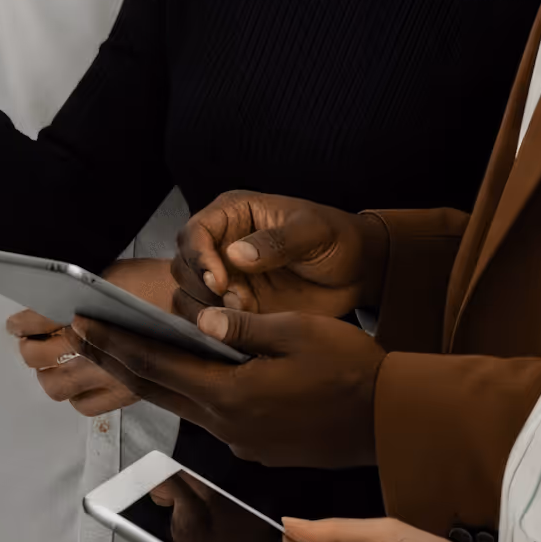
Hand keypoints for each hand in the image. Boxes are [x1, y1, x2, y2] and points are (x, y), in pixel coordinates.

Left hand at [5, 256, 165, 417]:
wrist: (200, 305)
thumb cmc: (159, 283)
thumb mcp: (113, 273)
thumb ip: (80, 291)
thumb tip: (54, 300)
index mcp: (88, 309)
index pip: (35, 321)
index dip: (20, 324)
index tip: (16, 325)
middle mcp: (94, 345)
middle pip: (37, 357)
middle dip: (29, 349)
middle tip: (31, 343)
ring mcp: (108, 374)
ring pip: (56, 385)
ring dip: (47, 374)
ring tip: (51, 365)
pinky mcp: (125, 393)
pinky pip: (85, 406)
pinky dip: (75, 396)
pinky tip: (79, 382)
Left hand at [69, 302, 383, 466]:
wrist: (391, 421)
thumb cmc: (351, 369)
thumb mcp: (297, 331)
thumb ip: (243, 326)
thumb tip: (200, 319)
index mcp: (231, 393)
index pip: (157, 365)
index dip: (116, 343)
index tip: (84, 323)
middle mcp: (228, 423)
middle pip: (158, 389)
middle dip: (118, 360)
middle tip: (85, 336)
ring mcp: (243, 440)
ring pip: (184, 405)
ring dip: (154, 378)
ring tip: (127, 352)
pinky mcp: (260, 447)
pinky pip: (215, 417)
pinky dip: (193, 393)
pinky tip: (193, 375)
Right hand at [171, 192, 388, 320]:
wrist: (356, 272)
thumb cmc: (336, 238)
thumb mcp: (313, 232)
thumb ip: (276, 241)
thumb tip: (236, 253)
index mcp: (233, 214)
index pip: (194, 232)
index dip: (199, 257)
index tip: (221, 280)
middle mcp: (222, 244)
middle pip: (184, 265)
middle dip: (201, 287)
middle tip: (234, 301)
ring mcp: (227, 277)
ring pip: (189, 294)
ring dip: (208, 309)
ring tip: (243, 313)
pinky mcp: (236, 305)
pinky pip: (210, 318)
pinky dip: (219, 326)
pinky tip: (245, 327)